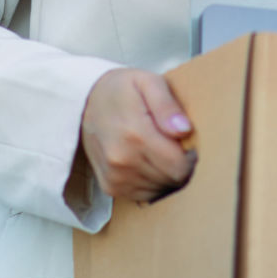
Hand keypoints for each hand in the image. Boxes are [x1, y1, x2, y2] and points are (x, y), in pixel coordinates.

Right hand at [75, 67, 196, 204]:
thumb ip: (167, 105)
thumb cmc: (123, 89)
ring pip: (160, 190)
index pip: (179, 165)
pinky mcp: (111, 187)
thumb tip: (184, 131)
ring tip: (160, 151)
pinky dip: (153, 182)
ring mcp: (115, 177)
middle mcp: (122, 160)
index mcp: (135, 134)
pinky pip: (146, 195)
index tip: (188, 143)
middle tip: (175, 145)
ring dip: (166, 175)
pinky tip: (149, 162)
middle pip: (172, 180)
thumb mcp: (148, 82)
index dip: (191, 156)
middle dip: (181, 165)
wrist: (85, 101)